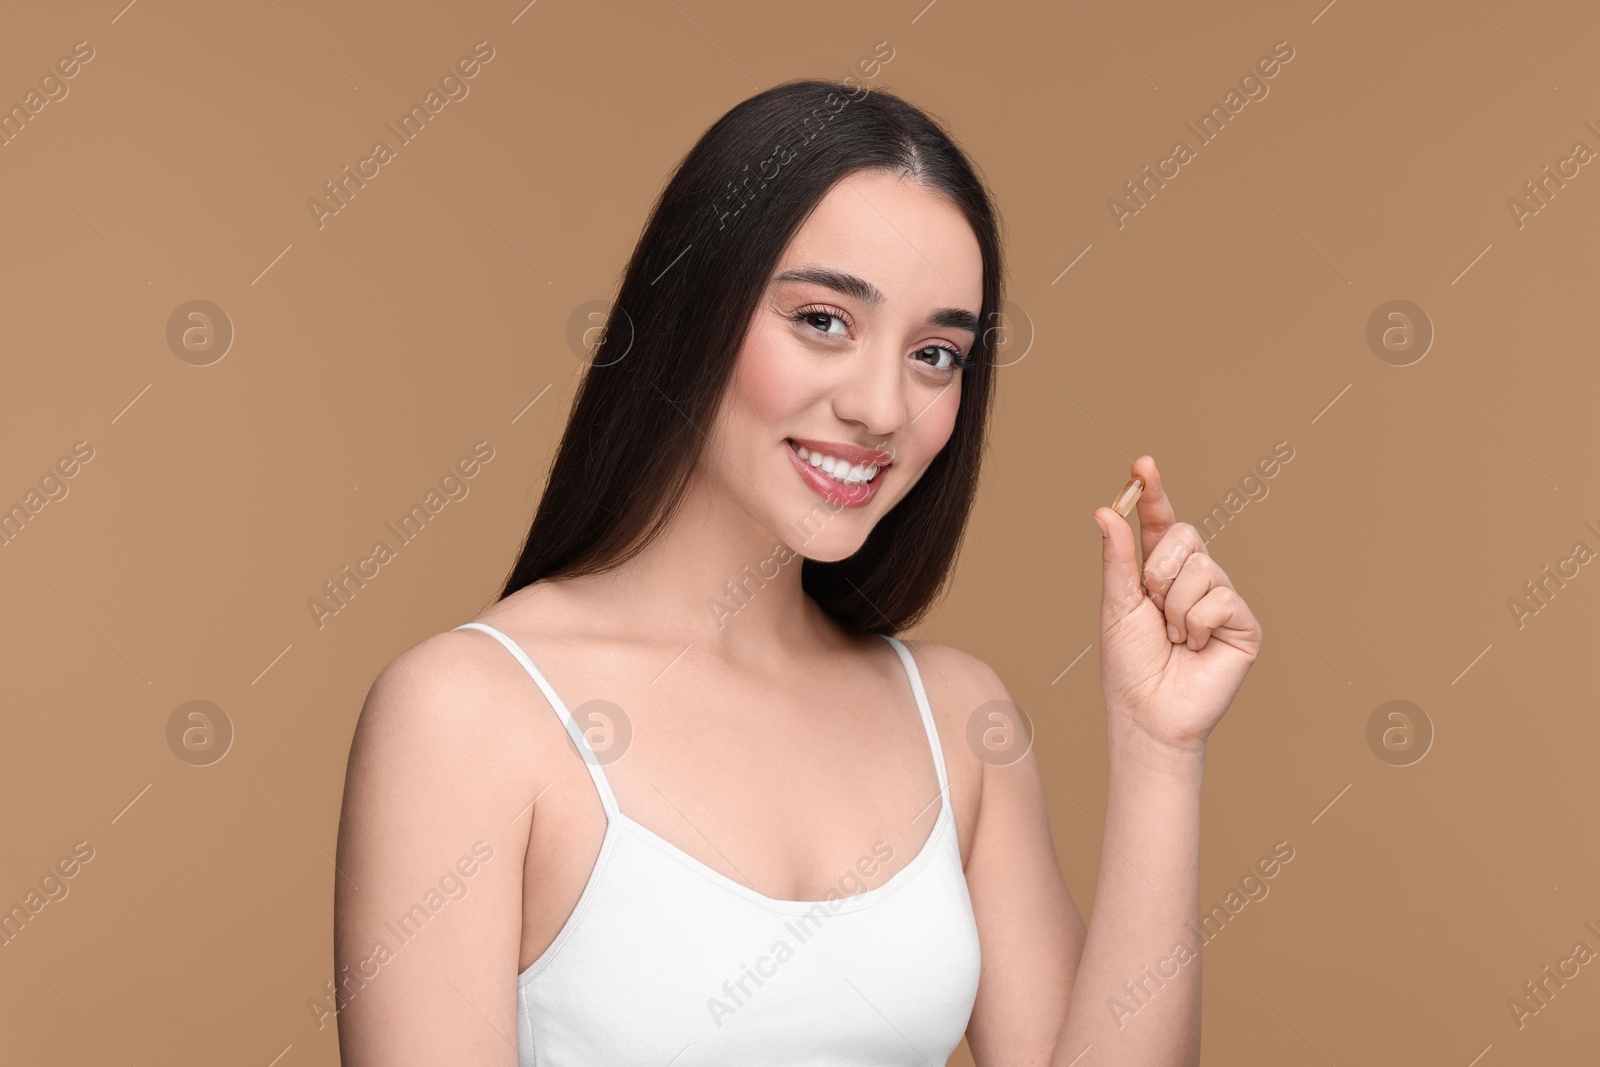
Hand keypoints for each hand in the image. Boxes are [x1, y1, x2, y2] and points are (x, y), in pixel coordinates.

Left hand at [1094, 456, 1261, 756]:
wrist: (1148, 711)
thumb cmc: (1129, 664)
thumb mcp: (1116, 604)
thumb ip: (1117, 557)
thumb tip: (1104, 509)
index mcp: (1158, 572)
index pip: (1160, 522)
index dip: (1152, 493)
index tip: (1142, 465)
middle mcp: (1193, 579)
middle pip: (1186, 536)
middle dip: (1159, 568)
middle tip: (1152, 605)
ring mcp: (1221, 599)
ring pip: (1202, 568)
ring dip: (1176, 605)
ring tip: (1173, 636)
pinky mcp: (1243, 623)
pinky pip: (1221, 597)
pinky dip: (1198, 623)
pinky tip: (1194, 646)